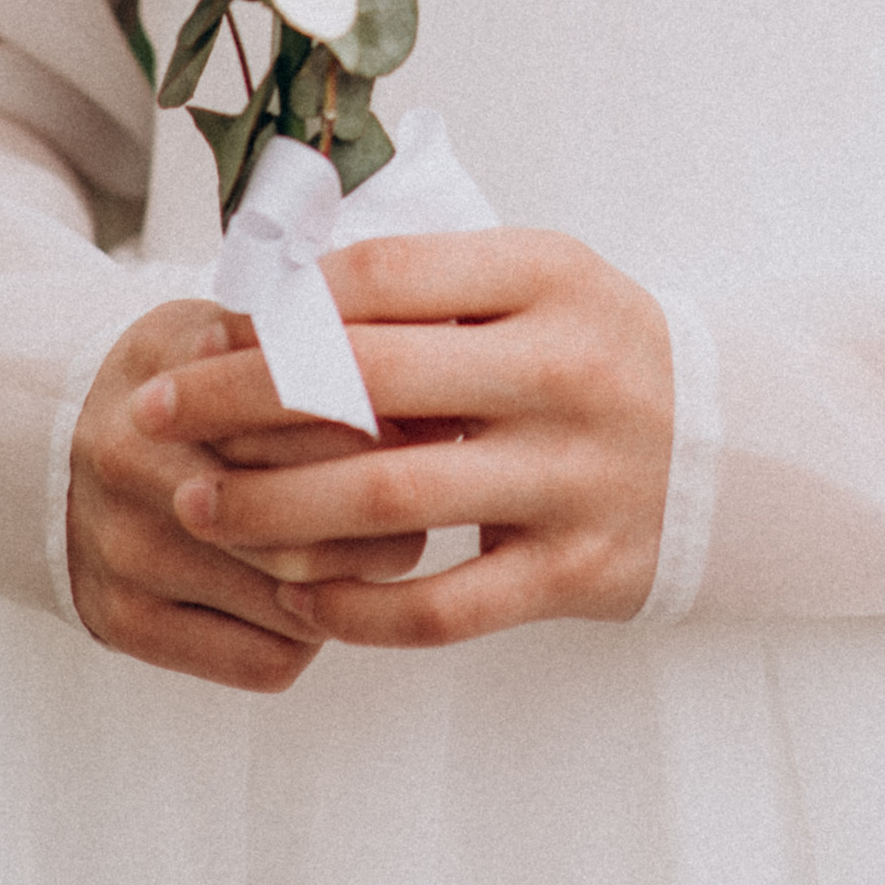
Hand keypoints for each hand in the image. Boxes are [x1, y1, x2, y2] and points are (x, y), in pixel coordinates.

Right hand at [67, 299, 425, 691]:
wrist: (33, 448)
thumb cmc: (164, 385)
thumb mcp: (212, 330)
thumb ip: (298, 333)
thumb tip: (420, 334)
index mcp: (171, 386)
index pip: (305, 418)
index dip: (385, 426)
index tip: (432, 423)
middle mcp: (140, 473)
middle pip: (305, 520)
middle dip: (387, 516)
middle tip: (425, 497)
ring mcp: (131, 557)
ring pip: (295, 601)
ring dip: (358, 583)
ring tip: (380, 546)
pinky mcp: (126, 623)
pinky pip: (262, 660)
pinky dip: (311, 636)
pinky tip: (313, 598)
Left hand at [143, 230, 673, 648]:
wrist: (730, 442)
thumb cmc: (588, 346)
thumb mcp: (533, 280)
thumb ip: (426, 280)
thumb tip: (276, 287)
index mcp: (545, 274)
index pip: (384, 275)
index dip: (278, 305)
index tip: (198, 331)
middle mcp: (561, 367)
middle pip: (369, 382)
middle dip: (240, 400)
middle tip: (154, 415)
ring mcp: (571, 473)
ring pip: (389, 500)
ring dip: (273, 510)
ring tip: (198, 510)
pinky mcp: (576, 569)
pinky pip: (444, 606)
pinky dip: (359, 609)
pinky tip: (298, 601)